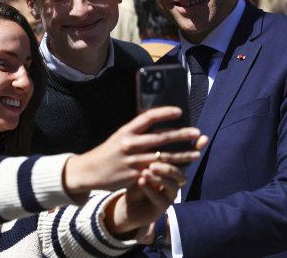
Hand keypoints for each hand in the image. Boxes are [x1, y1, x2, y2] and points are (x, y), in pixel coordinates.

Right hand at [63, 107, 201, 199]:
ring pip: (162, 157)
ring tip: (196, 153)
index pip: (148, 117)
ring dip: (182, 155)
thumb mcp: (119, 137)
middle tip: (196, 132)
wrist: (90, 171)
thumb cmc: (109, 152)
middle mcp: (129, 144)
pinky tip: (181, 171)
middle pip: (160, 137)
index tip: (179, 111)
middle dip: (181, 135)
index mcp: (126, 131)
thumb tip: (158, 124)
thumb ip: (137, 132)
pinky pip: (157, 173)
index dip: (165, 112)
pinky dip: (170, 171)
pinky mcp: (134, 176)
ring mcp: (132, 161)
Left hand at [103, 133, 207, 238]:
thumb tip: (151, 119)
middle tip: (161, 153)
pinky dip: (149, 189)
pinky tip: (141, 181)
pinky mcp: (162, 207)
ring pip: (173, 183)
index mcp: (170, 166)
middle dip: (175, 159)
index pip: (184, 154)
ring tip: (147, 170)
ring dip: (161, 175)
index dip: (194, 146)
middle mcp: (174, 180)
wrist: (129, 205)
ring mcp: (170, 194)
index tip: (202, 136)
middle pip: (181, 167)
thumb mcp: (140, 161)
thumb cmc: (134, 180)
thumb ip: (148, 146)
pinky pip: (159, 197)